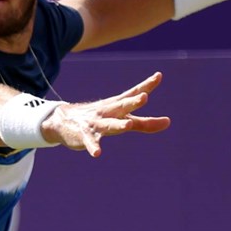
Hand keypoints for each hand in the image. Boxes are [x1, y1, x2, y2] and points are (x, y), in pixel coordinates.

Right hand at [44, 72, 170, 156]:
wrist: (62, 120)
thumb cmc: (99, 118)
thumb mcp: (123, 119)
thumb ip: (145, 123)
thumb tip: (168, 122)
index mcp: (117, 105)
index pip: (132, 94)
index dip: (146, 86)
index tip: (158, 76)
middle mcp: (107, 111)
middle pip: (122, 106)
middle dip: (133, 102)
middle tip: (144, 97)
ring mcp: (95, 123)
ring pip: (108, 124)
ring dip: (118, 125)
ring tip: (127, 125)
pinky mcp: (84, 135)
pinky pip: (90, 142)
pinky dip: (93, 147)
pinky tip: (97, 154)